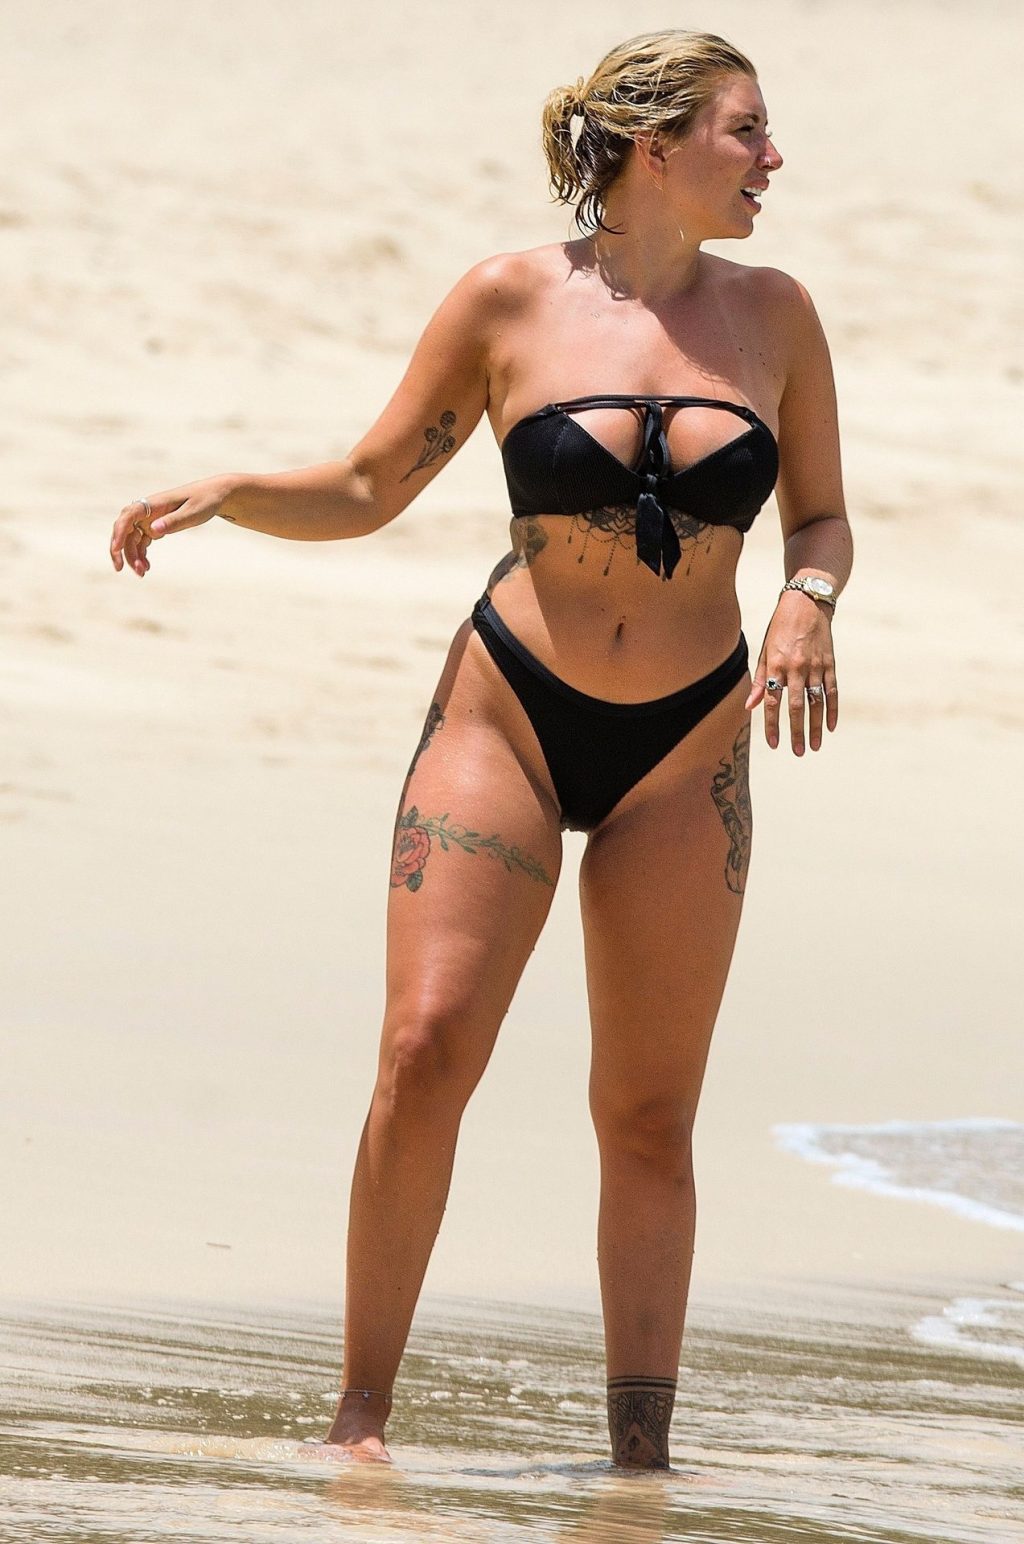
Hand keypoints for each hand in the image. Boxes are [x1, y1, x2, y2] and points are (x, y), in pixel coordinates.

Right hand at [109, 474, 235, 576]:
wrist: (213, 496)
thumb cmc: (204, 501)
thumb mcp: (192, 513)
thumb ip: (174, 521)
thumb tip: (153, 530)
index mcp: (153, 503)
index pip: (128, 515)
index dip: (119, 532)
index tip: (116, 548)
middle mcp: (146, 510)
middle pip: (124, 529)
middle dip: (119, 549)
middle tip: (119, 568)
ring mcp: (149, 519)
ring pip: (132, 539)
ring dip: (133, 556)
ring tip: (141, 573)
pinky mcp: (154, 527)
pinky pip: (141, 542)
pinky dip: (141, 555)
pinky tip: (146, 567)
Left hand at [744, 592, 837, 753]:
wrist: (806, 604)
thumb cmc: (779, 629)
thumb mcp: (764, 651)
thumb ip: (759, 680)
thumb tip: (750, 706)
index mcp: (776, 665)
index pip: (773, 702)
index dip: (772, 725)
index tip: (774, 744)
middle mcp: (796, 667)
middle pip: (796, 706)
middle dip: (796, 732)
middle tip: (797, 752)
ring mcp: (815, 666)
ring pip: (816, 702)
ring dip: (815, 726)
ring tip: (814, 746)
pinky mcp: (830, 663)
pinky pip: (832, 691)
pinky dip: (833, 710)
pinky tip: (830, 727)